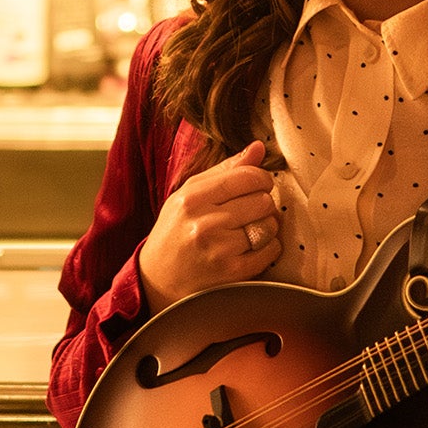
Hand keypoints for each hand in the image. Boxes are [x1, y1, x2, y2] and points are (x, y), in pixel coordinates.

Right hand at [137, 141, 280, 313]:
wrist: (157, 281)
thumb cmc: (176, 231)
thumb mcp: (190, 195)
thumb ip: (225, 170)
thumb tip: (258, 147)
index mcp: (193, 197)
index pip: (246, 176)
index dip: (262, 178)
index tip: (260, 184)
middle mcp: (205, 222)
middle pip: (262, 200)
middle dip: (264, 202)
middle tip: (253, 209)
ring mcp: (219, 249)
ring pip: (269, 225)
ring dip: (267, 226)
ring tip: (251, 228)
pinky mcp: (231, 273)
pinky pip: (269, 251)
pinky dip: (269, 247)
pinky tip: (253, 247)